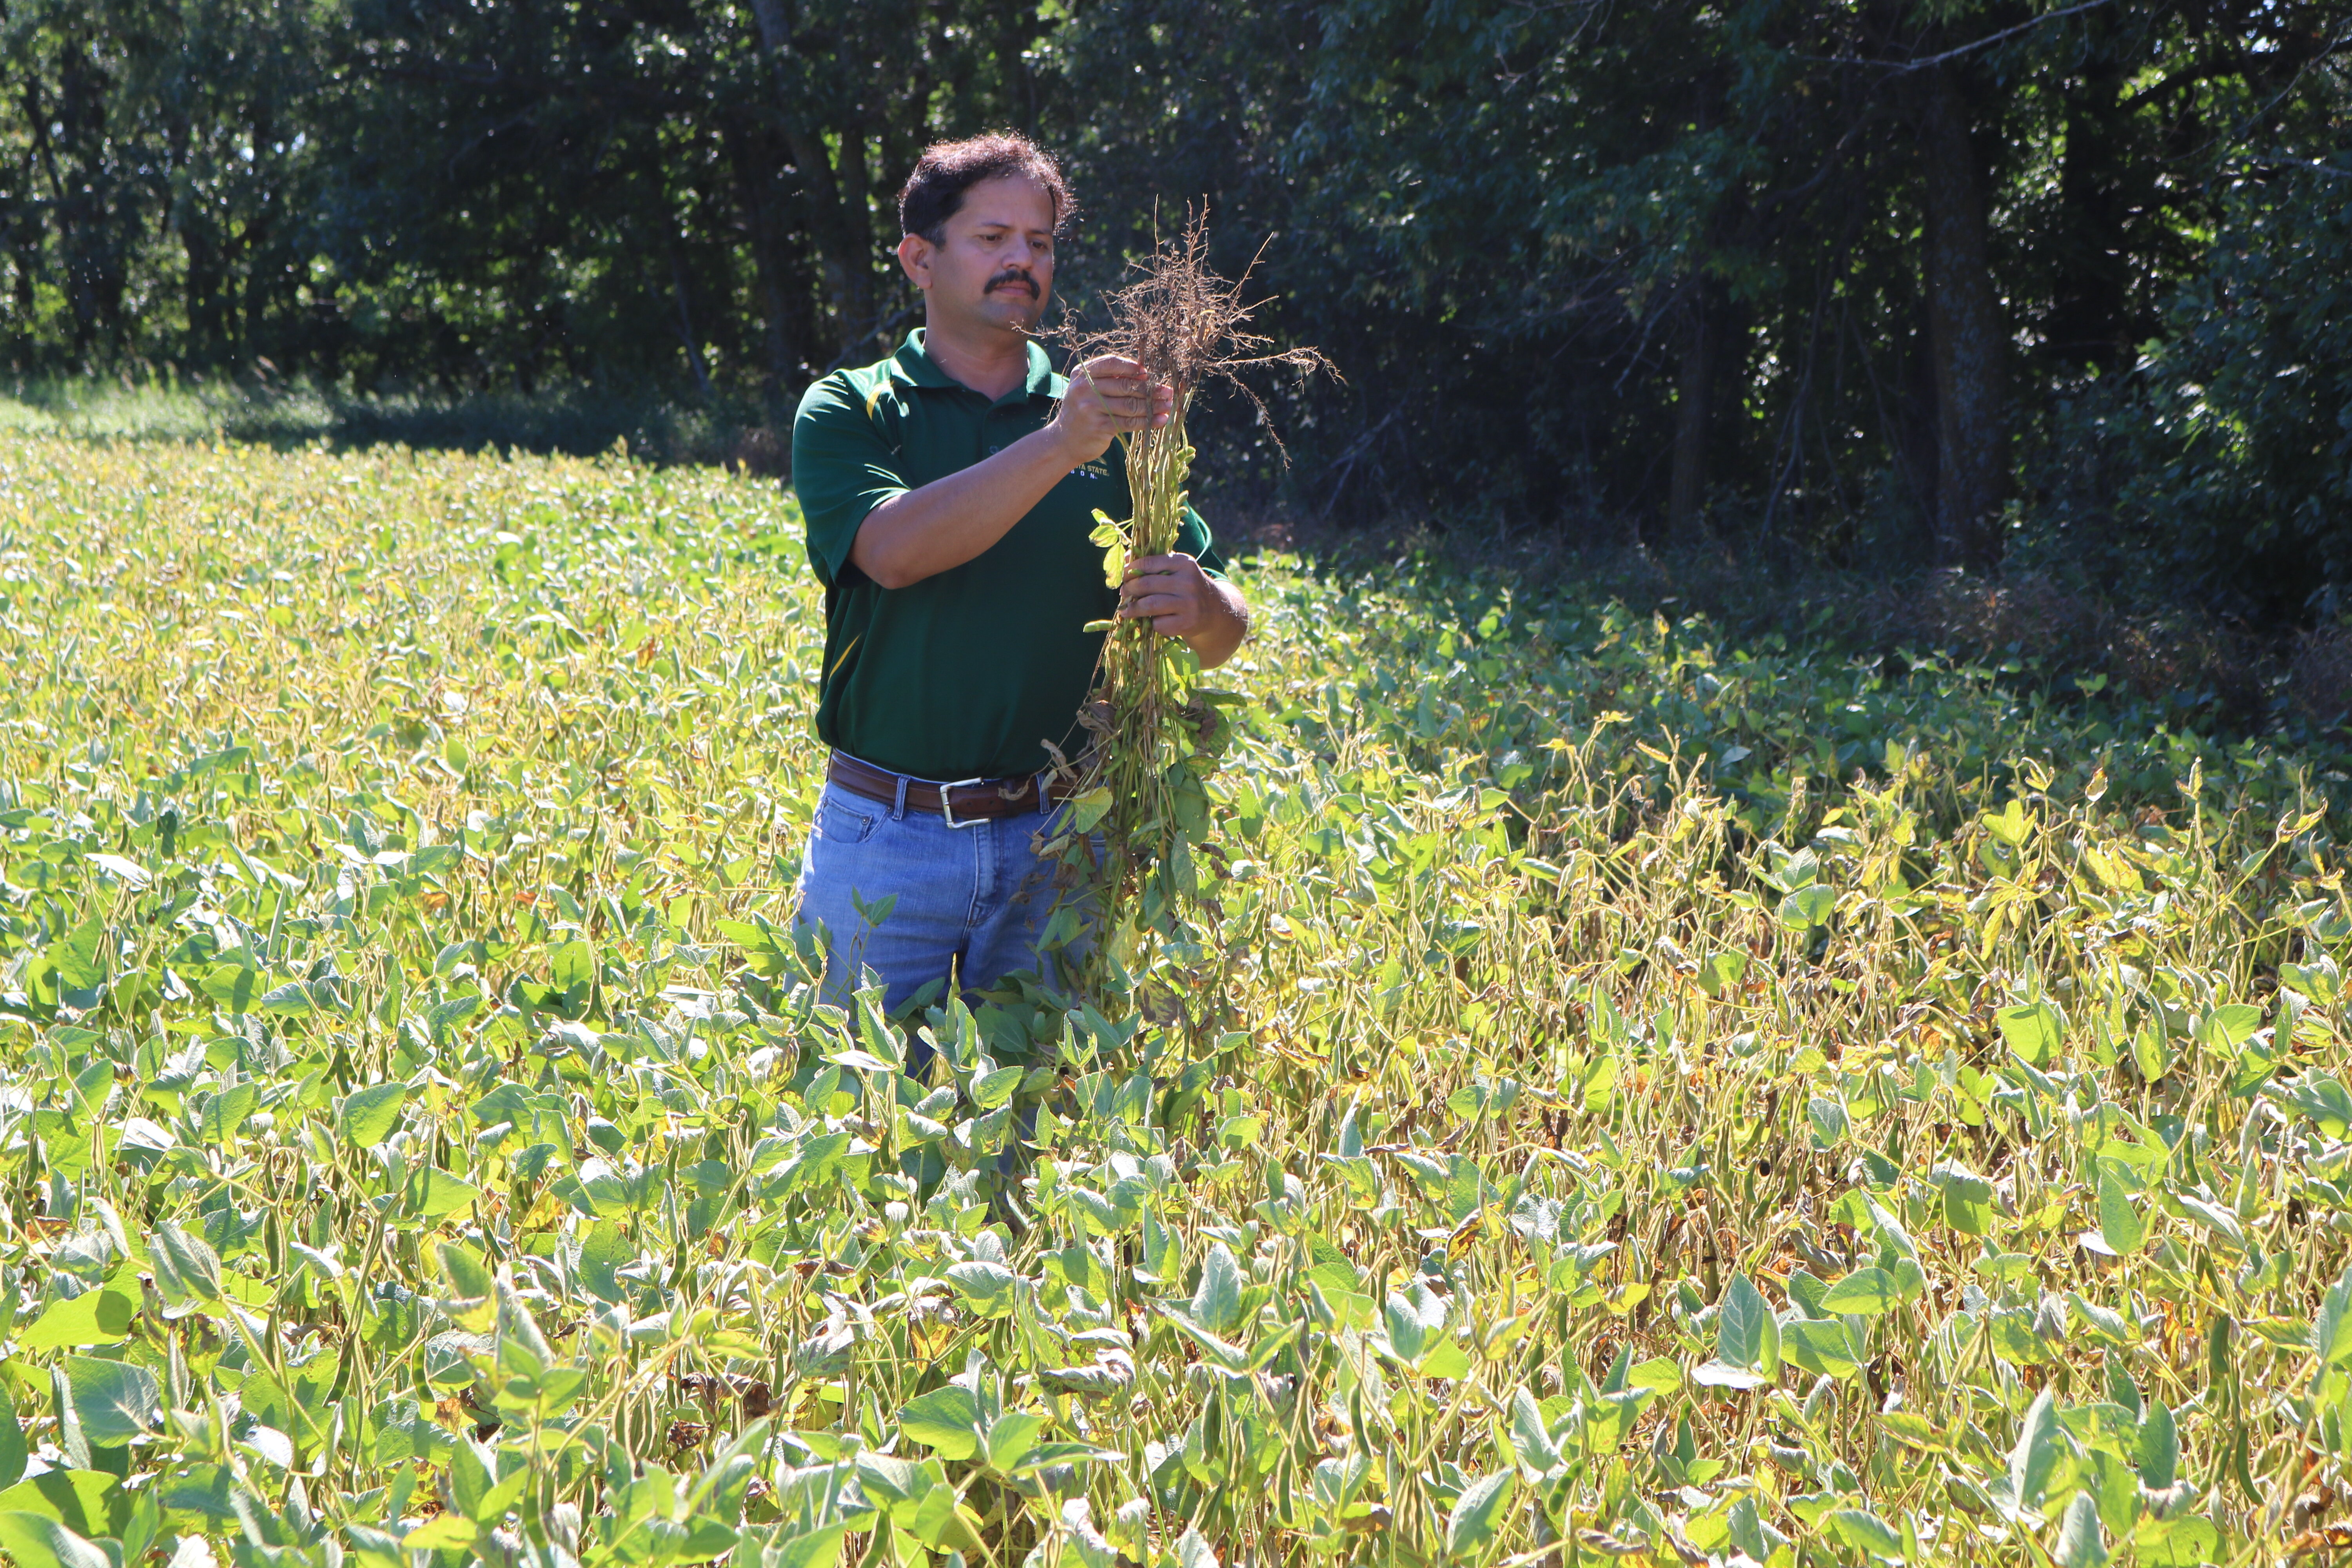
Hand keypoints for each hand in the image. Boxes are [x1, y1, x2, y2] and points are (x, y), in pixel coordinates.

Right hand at [1050, 354, 1172, 462]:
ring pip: (1130, 404)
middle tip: (1168, 391)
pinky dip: (1148, 421)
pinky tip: (1161, 420)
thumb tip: (1145, 375)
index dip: (1132, 367)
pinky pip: (1129, 422)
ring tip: (1168, 405)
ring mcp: (1091, 408)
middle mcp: (1085, 388)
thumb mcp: (1089, 390)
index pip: (1112, 363)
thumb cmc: (1083, 412)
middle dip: (1150, 389)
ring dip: (1153, 405)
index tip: (1148, 373)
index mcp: (1083, 374)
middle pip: (1125, 385)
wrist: (1064, 441)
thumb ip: (1111, 380)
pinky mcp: (1100, 427)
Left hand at [1119, 553, 1228, 639]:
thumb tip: (1126, 559)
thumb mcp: (1177, 569)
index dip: (1130, 571)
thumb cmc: (1187, 587)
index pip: (1148, 563)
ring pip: (1149, 605)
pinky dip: (1152, 623)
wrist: (1215, 610)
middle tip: (1124, 593)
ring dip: (1133, 609)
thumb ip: (1154, 563)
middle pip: (1145, 585)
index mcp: (1184, 563)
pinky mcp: (1188, 623)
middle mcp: (1188, 581)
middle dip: (1129, 590)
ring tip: (1126, 610)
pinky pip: (1159, 623)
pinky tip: (1153, 621)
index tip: (1124, 577)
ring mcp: (1189, 603)